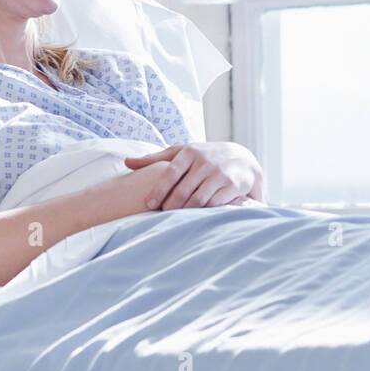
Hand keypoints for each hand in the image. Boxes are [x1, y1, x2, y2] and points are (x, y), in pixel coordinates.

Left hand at [124, 142, 263, 210]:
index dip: (159, 190)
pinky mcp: (232, 186)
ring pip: (197, 199)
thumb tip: (126, 162)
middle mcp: (206, 161)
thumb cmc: (204, 157)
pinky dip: (203, 212)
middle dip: (171, 205)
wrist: (243, 160)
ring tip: (177, 218)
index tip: (148, 205)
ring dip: (185, 211)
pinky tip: (196, 216)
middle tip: (162, 215)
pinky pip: (213, 204)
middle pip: (183, 190)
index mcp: (190, 152)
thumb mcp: (182, 153)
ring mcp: (220, 174)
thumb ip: (155, 159)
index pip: (170, 172)